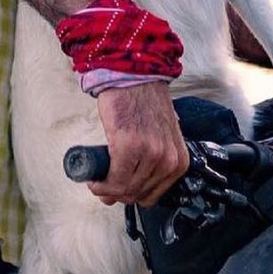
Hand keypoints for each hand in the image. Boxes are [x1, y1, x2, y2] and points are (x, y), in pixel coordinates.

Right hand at [87, 82, 188, 206]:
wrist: (134, 77)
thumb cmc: (143, 103)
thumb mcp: (159, 137)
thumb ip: (148, 162)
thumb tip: (124, 189)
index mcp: (179, 161)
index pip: (153, 195)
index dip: (131, 196)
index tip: (116, 190)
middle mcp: (168, 160)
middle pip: (137, 195)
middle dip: (116, 194)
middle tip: (101, 186)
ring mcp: (150, 154)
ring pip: (124, 189)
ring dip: (105, 189)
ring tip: (96, 181)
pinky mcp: (129, 146)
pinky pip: (114, 178)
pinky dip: (101, 183)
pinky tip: (93, 179)